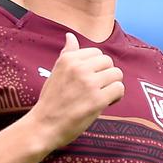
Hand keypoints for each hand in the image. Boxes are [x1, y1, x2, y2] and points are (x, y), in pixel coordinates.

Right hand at [28, 32, 123, 149]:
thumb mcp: (56, 72)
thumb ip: (67, 54)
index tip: (90, 79)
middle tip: (98, 88)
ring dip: (113, 85)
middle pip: (109, 61)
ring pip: (117, 74)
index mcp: (68, 59)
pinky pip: (119, 89)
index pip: (97, 53)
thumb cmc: (50, 100)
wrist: (43, 126)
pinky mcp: (97, 100)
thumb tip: (70, 36)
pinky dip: (116, 97)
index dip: (97, 67)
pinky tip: (105, 103)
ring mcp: (88, 83)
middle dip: (106, 75)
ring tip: (102, 96)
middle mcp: (79, 68)